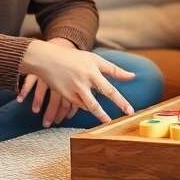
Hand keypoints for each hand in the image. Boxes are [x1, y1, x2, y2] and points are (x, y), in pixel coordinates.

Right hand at [20, 39, 136, 123]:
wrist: (47, 59)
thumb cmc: (75, 58)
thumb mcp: (95, 60)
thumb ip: (113, 70)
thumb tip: (132, 76)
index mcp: (93, 70)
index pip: (110, 88)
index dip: (121, 100)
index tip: (130, 111)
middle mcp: (84, 80)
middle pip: (100, 99)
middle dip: (110, 110)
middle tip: (122, 118)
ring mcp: (74, 89)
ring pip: (89, 106)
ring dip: (98, 115)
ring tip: (106, 121)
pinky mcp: (65, 95)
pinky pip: (78, 106)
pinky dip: (85, 108)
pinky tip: (90, 109)